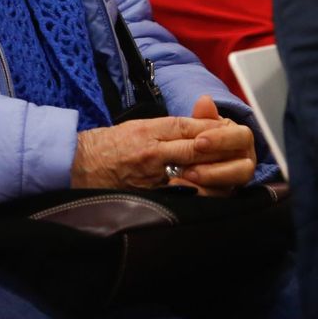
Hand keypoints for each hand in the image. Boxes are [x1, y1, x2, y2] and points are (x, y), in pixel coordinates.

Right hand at [70, 95, 255, 193]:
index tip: (229, 130)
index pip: (191, 125)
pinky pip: (183, 194)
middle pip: (199, 146)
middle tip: (242, 151)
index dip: (214, 128)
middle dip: (223, 148)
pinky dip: (201, 192)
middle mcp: (153, 149)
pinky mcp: (150, 195)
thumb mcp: (136, 127)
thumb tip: (200, 123)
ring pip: (196, 171)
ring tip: (233, 172)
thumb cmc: (107, 145)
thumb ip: (169, 127)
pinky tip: (214, 191)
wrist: (76, 165)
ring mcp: (152, 174)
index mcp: (150, 129)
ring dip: (218, 172)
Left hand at [175, 95, 257, 194]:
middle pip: (243, 169)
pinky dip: (199, 193)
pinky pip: (216, 198)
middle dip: (216, 168)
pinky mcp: (224, 194)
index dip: (222, 139)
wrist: (187, 154)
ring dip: (208, 181)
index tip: (199, 141)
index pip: (242, 137)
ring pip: (232, 186)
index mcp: (241, 139)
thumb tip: (205, 100)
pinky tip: (181, 186)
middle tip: (190, 167)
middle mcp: (244, 160)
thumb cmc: (201, 135)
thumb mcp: (200, 124)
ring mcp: (235, 180)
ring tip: (185, 176)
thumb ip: (203, 115)